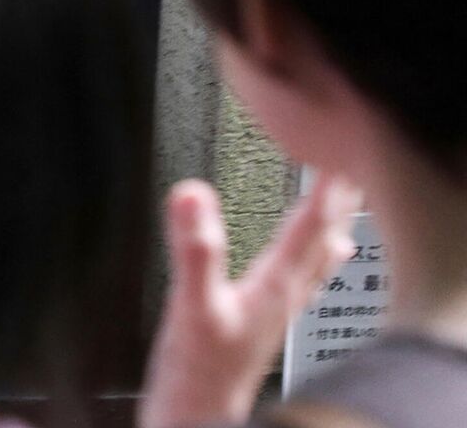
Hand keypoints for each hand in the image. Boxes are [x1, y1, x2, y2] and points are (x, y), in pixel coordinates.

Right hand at [138, 173, 363, 427]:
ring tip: (350, 198)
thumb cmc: (198, 371)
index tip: (342, 147)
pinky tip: (324, 255)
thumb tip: (192, 195)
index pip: (311, 223)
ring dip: (334, 223)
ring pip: (321, 256)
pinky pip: (306, 275)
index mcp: (274, 284)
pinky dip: (318, 253)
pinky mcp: (268, 319)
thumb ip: (195, 250)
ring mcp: (281, 309)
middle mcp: (287, 294)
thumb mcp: (191, 304)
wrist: (198, 414)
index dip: (328, 183)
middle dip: (342, 197)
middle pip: (326, 235)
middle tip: (355, 158)